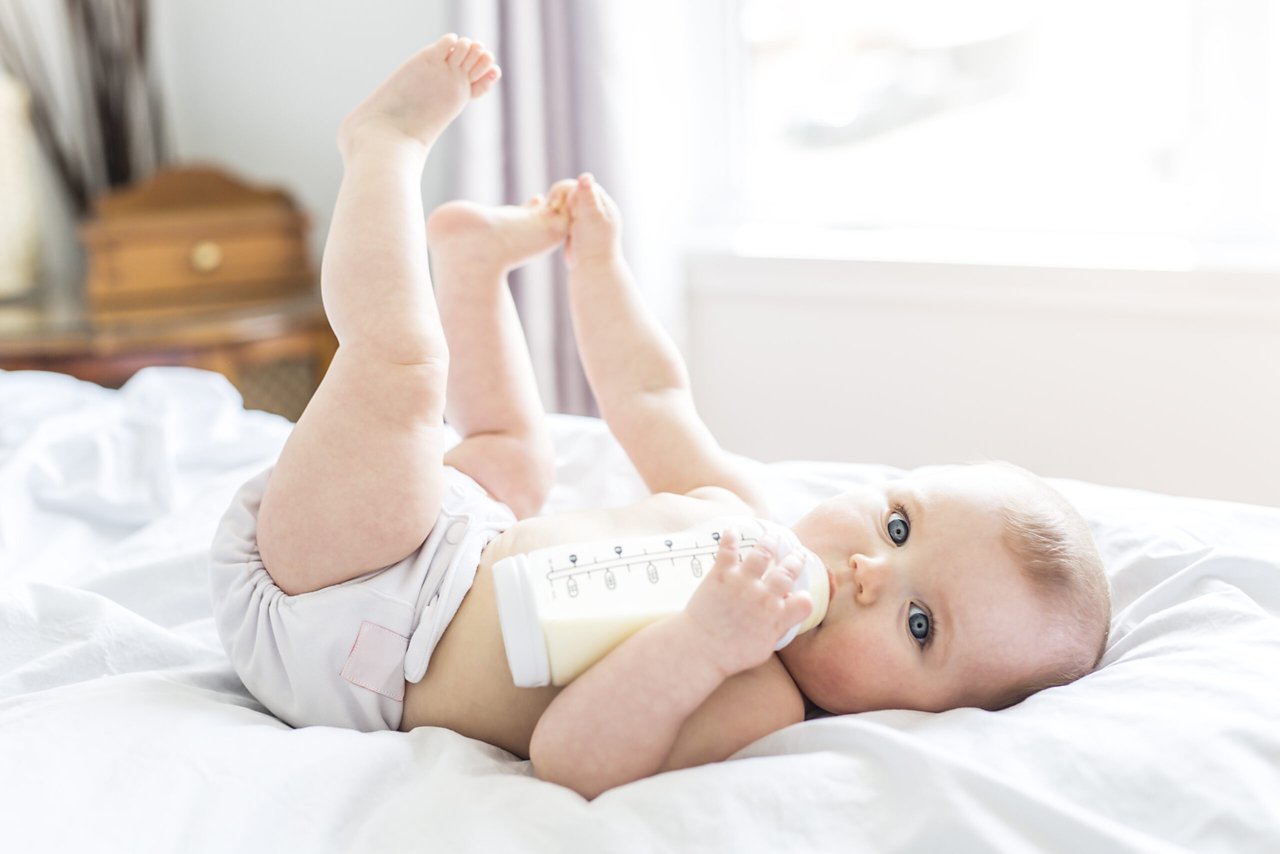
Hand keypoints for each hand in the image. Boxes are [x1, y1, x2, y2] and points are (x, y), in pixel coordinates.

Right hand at [564, 172, 621, 269]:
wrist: (591, 269)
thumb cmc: (592, 243)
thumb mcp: (589, 216)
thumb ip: (586, 196)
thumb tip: (585, 175)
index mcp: (606, 206)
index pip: (587, 187)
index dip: (575, 193)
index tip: (570, 206)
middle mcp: (599, 212)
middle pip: (578, 195)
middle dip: (568, 202)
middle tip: (566, 215)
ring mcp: (589, 222)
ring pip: (571, 207)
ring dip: (563, 211)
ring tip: (563, 223)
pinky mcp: (579, 232)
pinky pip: (567, 218)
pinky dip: (561, 220)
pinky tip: (558, 227)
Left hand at [681, 528, 813, 678]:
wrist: (700, 649)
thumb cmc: (730, 655)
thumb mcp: (763, 649)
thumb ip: (775, 630)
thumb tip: (781, 620)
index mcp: (777, 617)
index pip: (805, 601)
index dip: (805, 597)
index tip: (802, 595)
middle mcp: (764, 596)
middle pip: (788, 571)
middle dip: (796, 560)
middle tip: (798, 553)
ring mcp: (743, 582)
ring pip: (762, 553)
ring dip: (770, 543)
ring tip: (773, 537)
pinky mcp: (721, 575)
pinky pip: (728, 550)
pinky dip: (730, 538)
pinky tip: (732, 531)